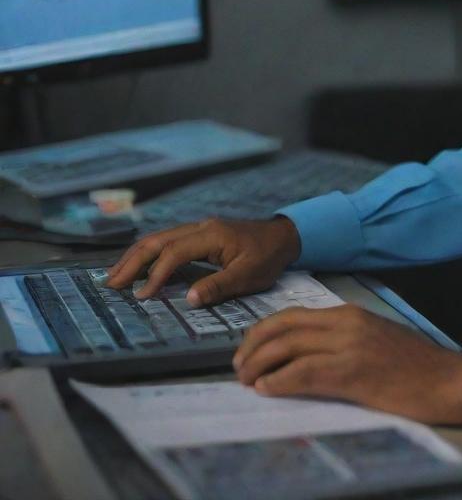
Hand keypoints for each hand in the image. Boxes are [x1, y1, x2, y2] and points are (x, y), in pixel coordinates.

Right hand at [104, 216, 300, 304]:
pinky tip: (139, 266)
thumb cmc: (268, 257)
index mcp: (212, 235)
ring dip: (137, 256)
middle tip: (111, 283)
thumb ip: (219, 286)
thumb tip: (188, 299)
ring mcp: (200, 228)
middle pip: (159, 240)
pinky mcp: (201, 234)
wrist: (284, 237)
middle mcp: (201, 227)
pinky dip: (150, 253)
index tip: (142, 297)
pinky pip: (169, 241)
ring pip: (160, 238)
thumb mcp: (248, 275)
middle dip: (133, 261)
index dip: (156, 275)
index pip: (174, 253)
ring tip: (116, 275)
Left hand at [233, 304, 461, 425]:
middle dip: (253, 346)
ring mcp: (350, 346)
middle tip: (239, 367)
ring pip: (289, 347)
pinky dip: (279, 381)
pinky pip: (304, 373)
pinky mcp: (353, 373)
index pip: (293, 315)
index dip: (264, 331)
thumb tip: (305, 355)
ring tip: (247, 380)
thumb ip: (343, 340)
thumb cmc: (416, 366)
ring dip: (259, 365)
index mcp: (351, 313)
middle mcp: (347, 323)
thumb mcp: (375, 340)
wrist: (447, 380)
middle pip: (284, 327)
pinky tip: (267, 390)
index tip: (248, 349)